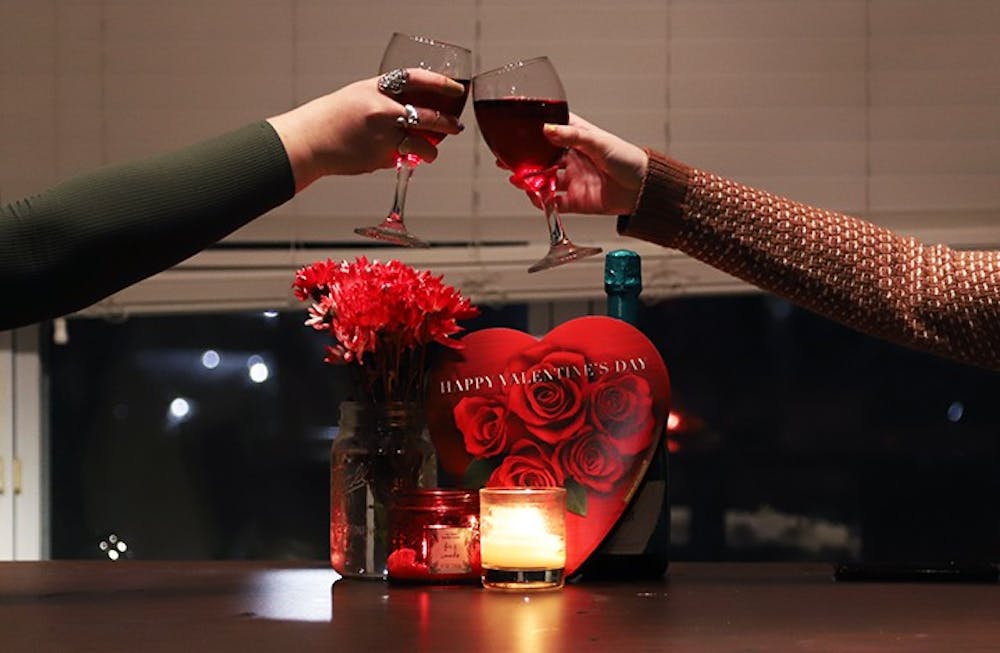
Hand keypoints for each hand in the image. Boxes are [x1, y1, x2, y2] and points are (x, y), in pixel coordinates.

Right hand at [267, 69, 465, 190]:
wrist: (310, 141)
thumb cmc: (333, 118)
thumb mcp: (359, 95)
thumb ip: (385, 99)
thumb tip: (413, 110)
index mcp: (376, 88)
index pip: (416, 79)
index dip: (440, 83)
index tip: (457, 89)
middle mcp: (382, 110)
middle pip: (427, 116)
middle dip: (448, 124)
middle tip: (456, 127)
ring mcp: (383, 135)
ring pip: (422, 144)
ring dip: (432, 151)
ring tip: (431, 153)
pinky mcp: (380, 157)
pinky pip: (402, 158)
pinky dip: (403, 159)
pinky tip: (395, 158)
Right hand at [507, 113, 647, 214]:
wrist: (644, 189)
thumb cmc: (627, 158)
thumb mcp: (598, 142)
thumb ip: (571, 137)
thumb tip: (546, 130)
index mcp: (576, 139)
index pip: (549, 133)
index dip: (531, 134)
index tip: (513, 135)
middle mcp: (571, 159)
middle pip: (540, 159)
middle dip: (523, 161)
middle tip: (505, 162)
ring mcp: (572, 180)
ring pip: (543, 181)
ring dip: (529, 182)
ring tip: (517, 180)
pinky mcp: (575, 201)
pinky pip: (553, 203)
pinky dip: (542, 202)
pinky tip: (534, 198)